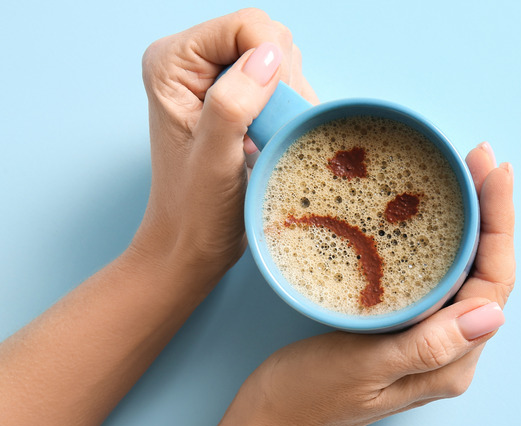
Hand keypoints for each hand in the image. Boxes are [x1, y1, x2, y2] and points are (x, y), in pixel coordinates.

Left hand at [134, 8, 317, 283]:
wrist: (192, 244)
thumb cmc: (194, 210)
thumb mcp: (214, 158)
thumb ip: (234, 103)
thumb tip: (270, 57)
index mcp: (172, 62)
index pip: (245, 26)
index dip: (271, 62)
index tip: (270, 112)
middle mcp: (192, 62)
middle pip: (266, 36)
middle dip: (282, 81)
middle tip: (267, 128)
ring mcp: (216, 78)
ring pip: (280, 58)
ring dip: (288, 97)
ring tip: (268, 137)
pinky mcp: (237, 96)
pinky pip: (283, 81)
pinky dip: (290, 107)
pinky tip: (274, 136)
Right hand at [211, 143, 514, 425]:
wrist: (272, 418)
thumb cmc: (310, 397)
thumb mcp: (365, 368)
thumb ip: (428, 345)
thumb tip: (493, 315)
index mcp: (451, 360)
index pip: (493, 281)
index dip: (500, 221)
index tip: (493, 170)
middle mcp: (450, 348)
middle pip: (486, 268)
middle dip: (490, 210)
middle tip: (478, 158)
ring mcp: (429, 336)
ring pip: (464, 268)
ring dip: (470, 220)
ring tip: (466, 174)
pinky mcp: (407, 326)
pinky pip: (438, 274)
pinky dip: (442, 237)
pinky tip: (434, 212)